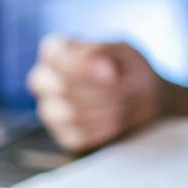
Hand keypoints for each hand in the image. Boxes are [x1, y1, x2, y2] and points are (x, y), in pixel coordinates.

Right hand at [28, 36, 163, 153]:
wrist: (142, 97)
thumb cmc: (125, 69)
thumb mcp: (120, 50)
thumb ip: (104, 51)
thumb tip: (98, 67)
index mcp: (54, 52)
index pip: (54, 56)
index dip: (84, 67)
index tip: (113, 74)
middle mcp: (45, 81)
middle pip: (61, 87)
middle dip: (99, 91)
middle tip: (122, 90)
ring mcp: (50, 110)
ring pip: (68, 114)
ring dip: (105, 110)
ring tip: (122, 105)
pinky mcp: (64, 135)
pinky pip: (77, 137)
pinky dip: (103, 130)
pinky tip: (116, 121)